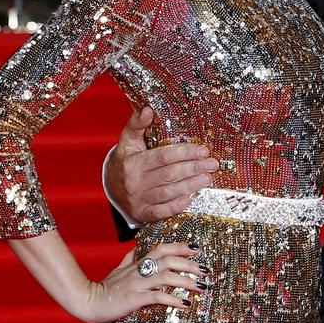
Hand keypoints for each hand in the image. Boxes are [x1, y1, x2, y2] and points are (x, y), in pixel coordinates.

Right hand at [76, 242, 206, 322]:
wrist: (88, 302)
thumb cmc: (105, 288)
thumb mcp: (118, 270)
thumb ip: (129, 258)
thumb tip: (136, 247)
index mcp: (138, 263)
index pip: (161, 249)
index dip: (180, 247)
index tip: (197, 249)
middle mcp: (139, 271)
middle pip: (168, 261)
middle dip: (189, 264)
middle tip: (206, 271)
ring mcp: (137, 284)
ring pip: (166, 277)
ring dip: (186, 281)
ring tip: (201, 287)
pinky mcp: (134, 298)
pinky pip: (157, 297)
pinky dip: (173, 299)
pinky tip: (185, 304)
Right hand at [107, 107, 217, 223]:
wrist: (110, 188)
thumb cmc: (126, 160)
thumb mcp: (128, 141)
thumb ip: (137, 124)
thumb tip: (147, 108)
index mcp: (132, 163)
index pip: (163, 156)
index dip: (185, 153)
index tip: (203, 150)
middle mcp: (134, 182)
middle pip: (169, 175)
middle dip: (194, 168)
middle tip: (213, 164)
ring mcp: (138, 200)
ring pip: (168, 193)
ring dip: (191, 186)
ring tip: (208, 178)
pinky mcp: (142, 214)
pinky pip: (161, 212)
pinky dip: (176, 206)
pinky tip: (190, 199)